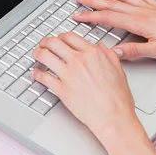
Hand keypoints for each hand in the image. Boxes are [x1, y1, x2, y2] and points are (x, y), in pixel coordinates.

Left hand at [32, 32, 144, 149]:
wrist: (113, 117)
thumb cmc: (117, 99)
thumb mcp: (119, 70)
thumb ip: (109, 56)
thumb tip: (101, 48)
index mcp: (93, 54)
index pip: (70, 37)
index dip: (61, 37)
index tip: (58, 39)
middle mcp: (79, 61)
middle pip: (54, 43)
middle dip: (46, 42)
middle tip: (43, 44)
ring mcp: (68, 75)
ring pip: (45, 56)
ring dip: (38, 53)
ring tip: (36, 55)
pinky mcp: (61, 90)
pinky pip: (43, 77)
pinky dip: (37, 74)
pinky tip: (36, 73)